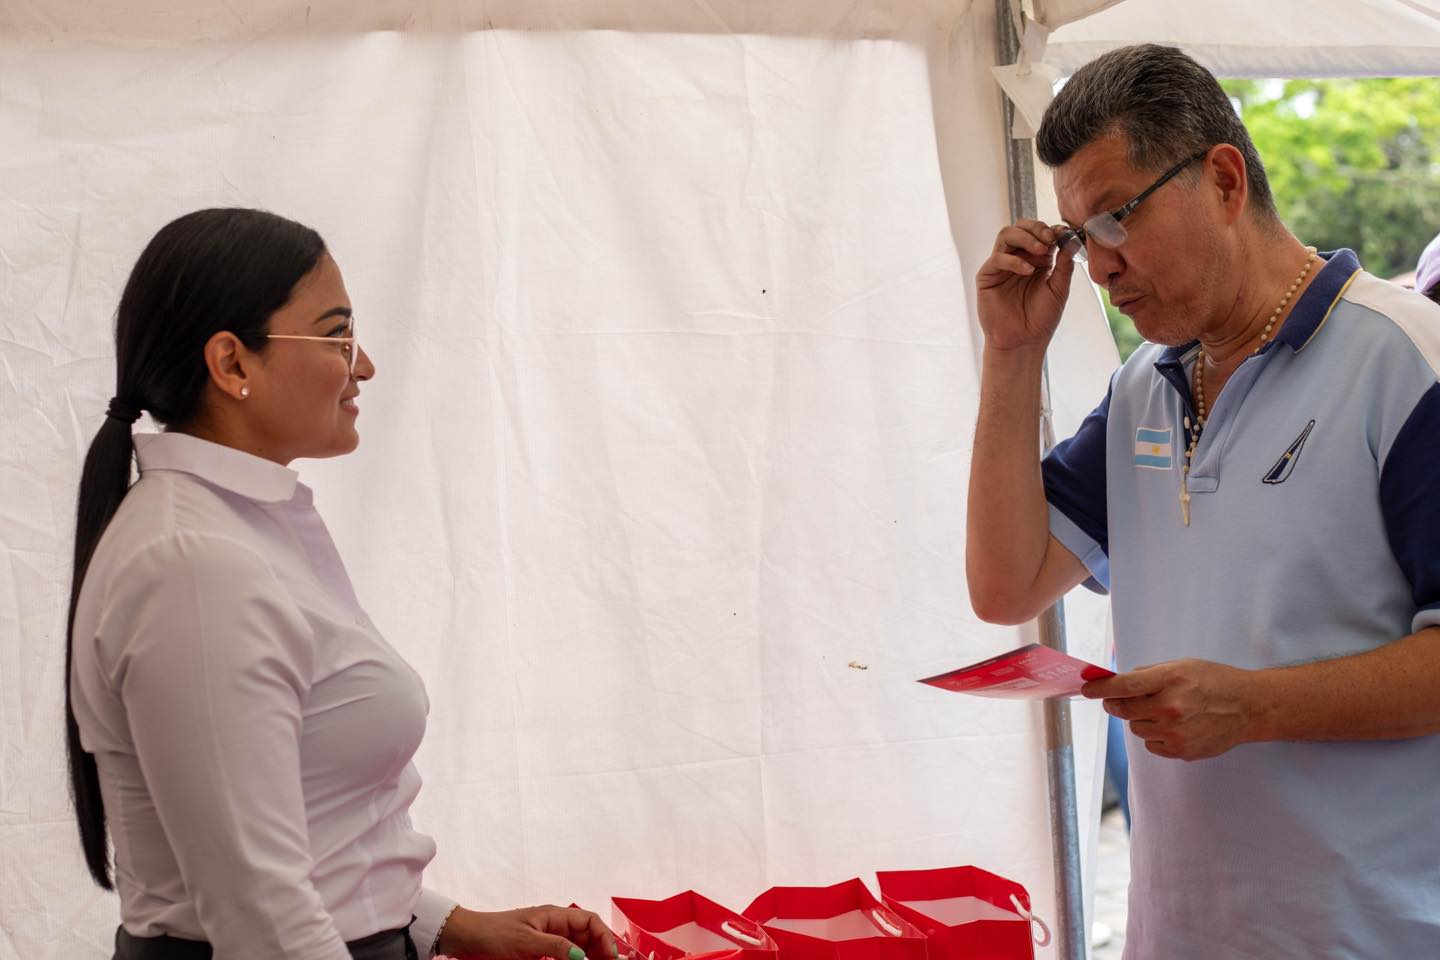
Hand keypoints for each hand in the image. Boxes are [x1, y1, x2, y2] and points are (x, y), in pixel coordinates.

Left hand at [437, 905, 617, 959]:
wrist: (467, 939)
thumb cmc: (493, 934)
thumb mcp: (526, 941)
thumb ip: (555, 947)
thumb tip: (581, 956)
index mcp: (554, 915)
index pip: (590, 921)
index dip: (604, 937)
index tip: (611, 956)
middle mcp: (554, 926)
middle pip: (588, 936)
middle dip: (601, 950)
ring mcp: (546, 940)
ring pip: (577, 948)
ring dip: (588, 957)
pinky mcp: (538, 953)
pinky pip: (563, 957)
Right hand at [975, 219, 1076, 352]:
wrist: (1023, 341)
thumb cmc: (1041, 319)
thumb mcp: (1059, 289)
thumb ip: (1064, 264)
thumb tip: (1071, 240)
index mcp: (1036, 260)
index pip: (1040, 233)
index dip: (1051, 230)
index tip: (1064, 233)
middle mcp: (1018, 258)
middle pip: (1021, 227)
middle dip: (1037, 228)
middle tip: (1050, 238)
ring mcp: (1001, 265)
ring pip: (1006, 235)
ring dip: (1025, 238)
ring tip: (1041, 250)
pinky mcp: (987, 276)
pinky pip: (998, 258)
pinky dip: (1014, 260)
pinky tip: (1028, 271)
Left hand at [1081, 659, 1259, 760]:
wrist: (1248, 708)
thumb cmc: (1214, 682)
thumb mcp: (1182, 665)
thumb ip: (1149, 674)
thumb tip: (1118, 681)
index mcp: (1170, 680)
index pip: (1124, 686)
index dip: (1100, 688)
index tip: (1087, 689)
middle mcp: (1171, 707)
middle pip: (1124, 709)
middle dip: (1116, 703)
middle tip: (1118, 699)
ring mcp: (1176, 732)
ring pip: (1135, 728)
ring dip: (1139, 719)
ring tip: (1161, 711)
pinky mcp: (1181, 751)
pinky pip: (1151, 744)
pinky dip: (1154, 735)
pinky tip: (1173, 726)